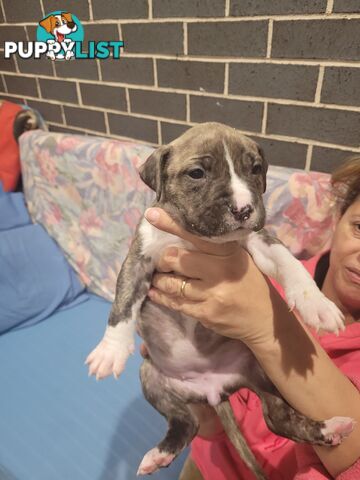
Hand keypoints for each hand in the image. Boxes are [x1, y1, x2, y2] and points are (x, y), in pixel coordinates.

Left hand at [145, 208, 285, 347]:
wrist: (266, 320)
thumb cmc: (251, 284)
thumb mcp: (240, 259)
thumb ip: (216, 249)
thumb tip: (182, 235)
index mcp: (230, 253)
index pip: (197, 234)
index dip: (172, 224)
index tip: (152, 214)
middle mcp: (221, 271)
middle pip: (177, 259)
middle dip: (163, 259)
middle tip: (160, 261)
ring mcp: (213, 294)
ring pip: (173, 283)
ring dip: (159, 279)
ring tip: (156, 277)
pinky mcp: (206, 313)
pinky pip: (176, 303)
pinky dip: (162, 297)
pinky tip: (156, 292)